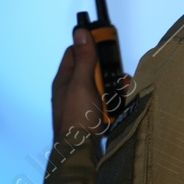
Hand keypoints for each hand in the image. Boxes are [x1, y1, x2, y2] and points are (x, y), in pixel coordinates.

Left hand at [51, 27, 107, 141]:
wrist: (80, 151)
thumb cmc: (76, 118)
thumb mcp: (82, 83)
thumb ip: (85, 59)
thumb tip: (81, 33)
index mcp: (65, 79)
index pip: (76, 52)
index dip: (90, 45)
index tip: (105, 41)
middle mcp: (73, 90)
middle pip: (94, 70)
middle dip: (108, 72)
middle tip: (117, 76)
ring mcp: (83, 104)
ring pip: (103, 88)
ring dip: (114, 89)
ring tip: (119, 94)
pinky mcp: (94, 116)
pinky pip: (108, 104)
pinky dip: (115, 104)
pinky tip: (118, 108)